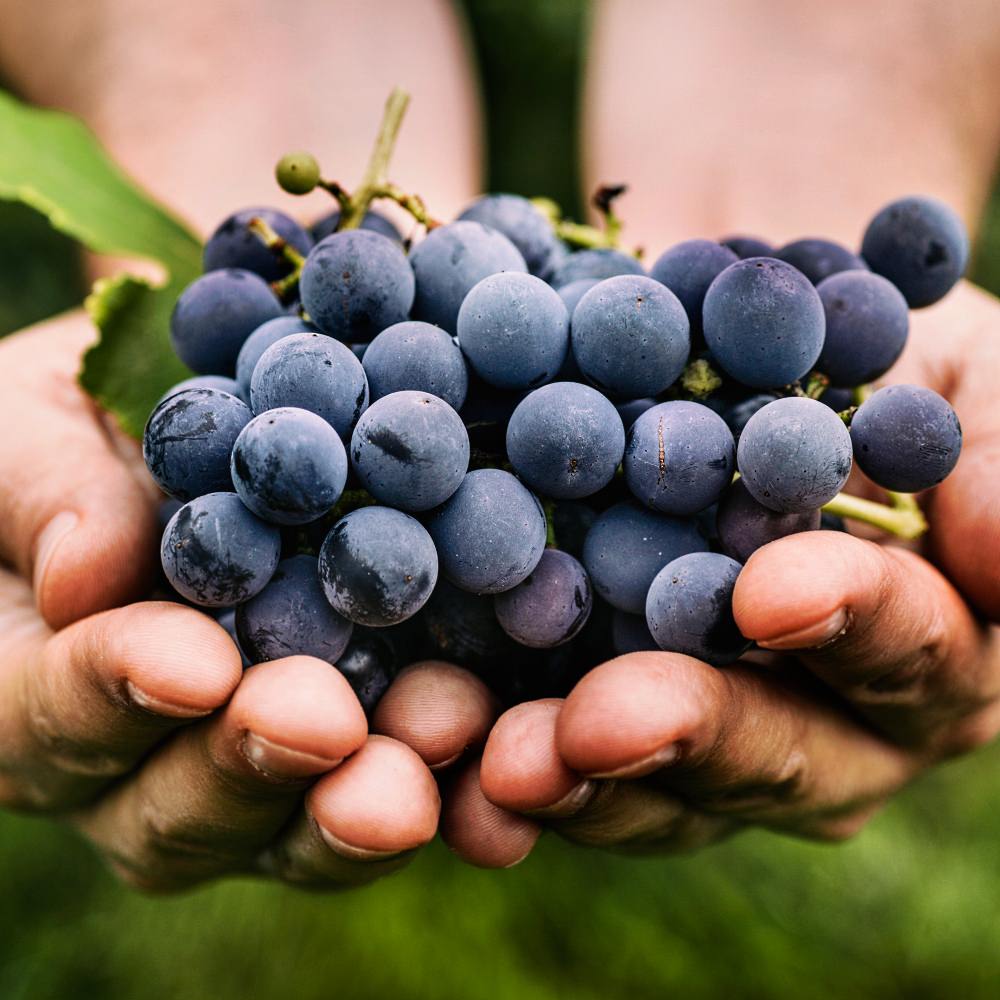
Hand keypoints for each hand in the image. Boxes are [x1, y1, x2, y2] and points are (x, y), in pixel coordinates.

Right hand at [0, 315, 445, 890]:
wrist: (187, 426)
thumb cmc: (80, 425)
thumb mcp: (35, 423)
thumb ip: (43, 493)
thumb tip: (86, 576)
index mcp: (31, 681)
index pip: (46, 713)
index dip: (114, 694)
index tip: (195, 662)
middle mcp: (135, 758)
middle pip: (172, 809)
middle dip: (251, 766)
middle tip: (325, 723)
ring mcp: (246, 768)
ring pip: (287, 828)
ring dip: (360, 798)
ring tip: (439, 735)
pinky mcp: (350, 751)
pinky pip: (388, 787)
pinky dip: (448, 779)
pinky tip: (499, 741)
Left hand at [427, 281, 999, 865]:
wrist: (741, 353)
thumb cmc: (872, 356)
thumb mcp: (962, 373)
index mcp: (928, 642)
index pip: (906, 647)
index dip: (851, 623)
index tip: (771, 591)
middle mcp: (831, 719)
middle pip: (774, 752)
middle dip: (686, 736)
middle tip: (594, 725)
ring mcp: (711, 733)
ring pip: (657, 788)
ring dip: (573, 781)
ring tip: (495, 766)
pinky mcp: (602, 718)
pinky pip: (558, 761)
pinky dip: (492, 760)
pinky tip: (430, 750)